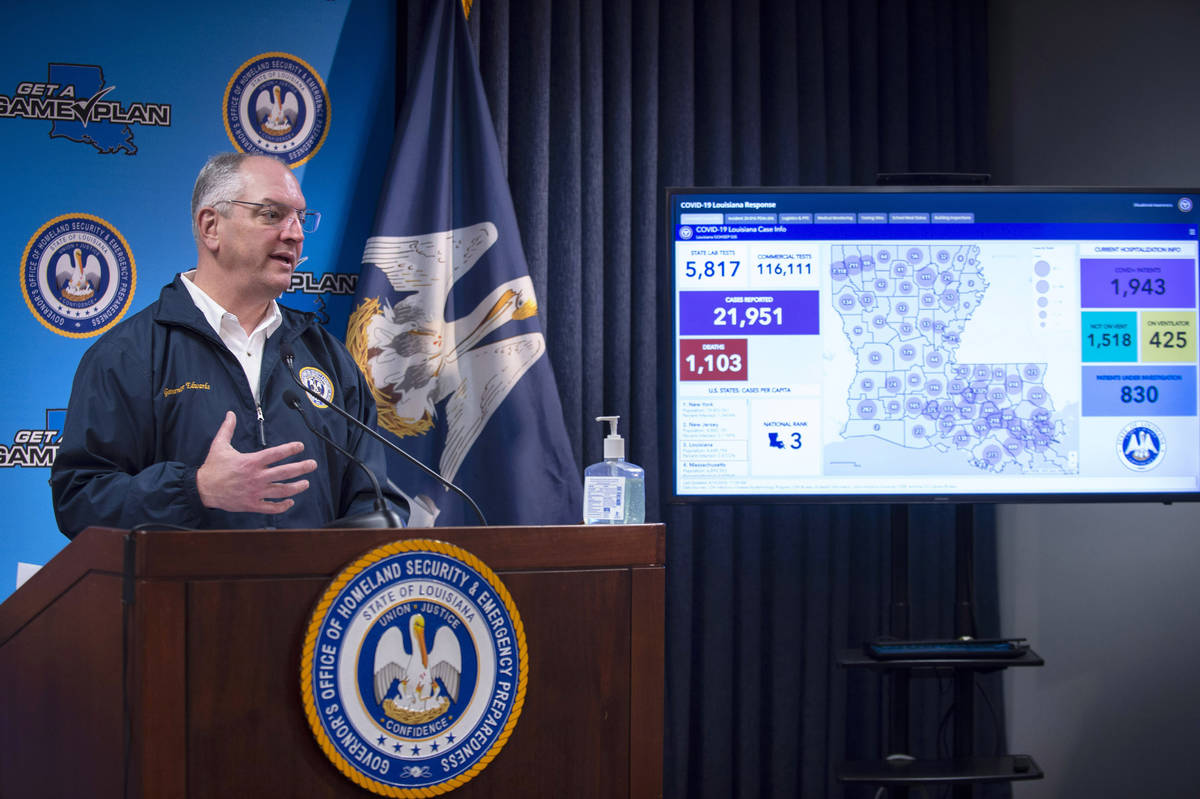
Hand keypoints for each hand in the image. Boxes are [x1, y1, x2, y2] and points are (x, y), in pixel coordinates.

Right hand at [196, 411, 317, 513]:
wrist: (202, 489)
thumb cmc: (212, 467)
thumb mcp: (219, 445)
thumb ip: (227, 429)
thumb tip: (230, 414)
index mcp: (251, 462)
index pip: (276, 454)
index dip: (290, 449)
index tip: (301, 446)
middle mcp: (256, 477)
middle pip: (285, 472)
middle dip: (302, 468)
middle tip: (313, 464)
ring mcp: (255, 492)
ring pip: (282, 491)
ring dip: (297, 487)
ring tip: (306, 483)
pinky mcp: (252, 504)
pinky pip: (271, 507)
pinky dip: (283, 506)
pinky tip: (290, 501)